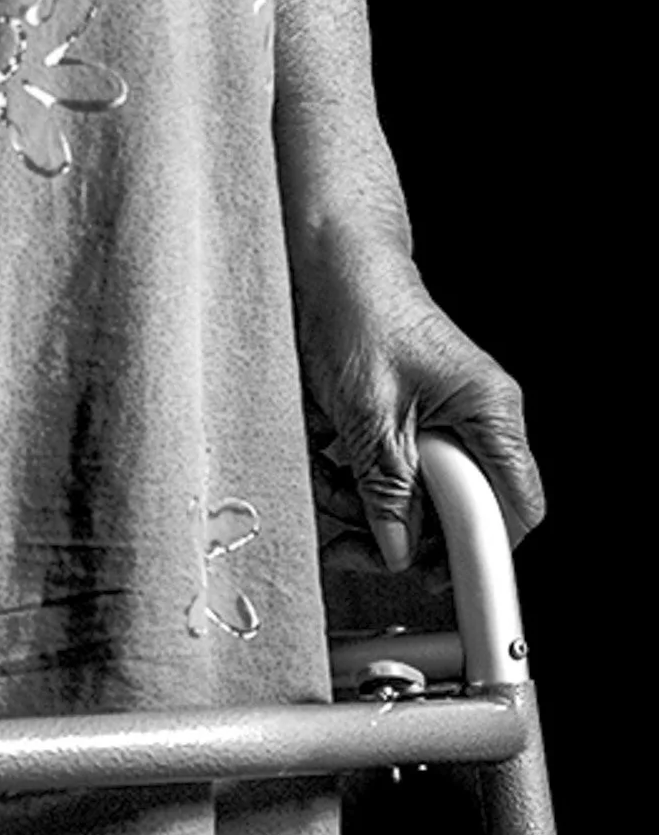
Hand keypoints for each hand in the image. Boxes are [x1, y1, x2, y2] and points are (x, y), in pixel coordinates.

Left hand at [293, 231, 544, 567]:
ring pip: (417, 494)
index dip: (478, 554)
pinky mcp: (407, 413)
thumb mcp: (367, 411)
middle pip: (457, 509)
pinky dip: (351, 471)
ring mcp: (443, 415)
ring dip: (364, 500)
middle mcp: (478, 417)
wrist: (328, 253)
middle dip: (400, 529)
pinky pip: (389, 466)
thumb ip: (387, 486)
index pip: (513, 509)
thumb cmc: (357, 306)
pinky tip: (321, 452)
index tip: (434, 581)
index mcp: (491, 412)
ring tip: (324, 478)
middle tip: (352, 543)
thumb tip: (398, 549)